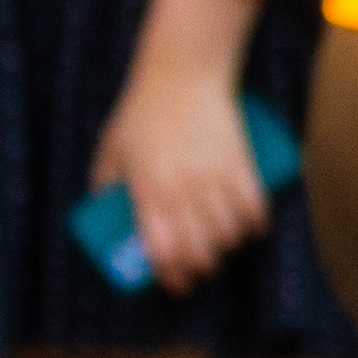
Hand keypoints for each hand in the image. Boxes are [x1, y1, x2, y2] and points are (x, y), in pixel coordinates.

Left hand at [91, 59, 270, 293]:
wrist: (183, 73)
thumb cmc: (143, 109)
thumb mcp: (112, 147)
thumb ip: (104, 179)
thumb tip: (102, 205)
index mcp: (148, 191)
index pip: (163, 251)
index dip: (172, 276)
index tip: (176, 283)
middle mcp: (182, 190)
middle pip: (199, 250)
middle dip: (202, 269)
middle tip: (200, 268)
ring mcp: (214, 177)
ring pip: (229, 233)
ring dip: (228, 247)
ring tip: (223, 245)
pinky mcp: (240, 161)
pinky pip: (254, 206)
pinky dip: (255, 224)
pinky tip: (251, 228)